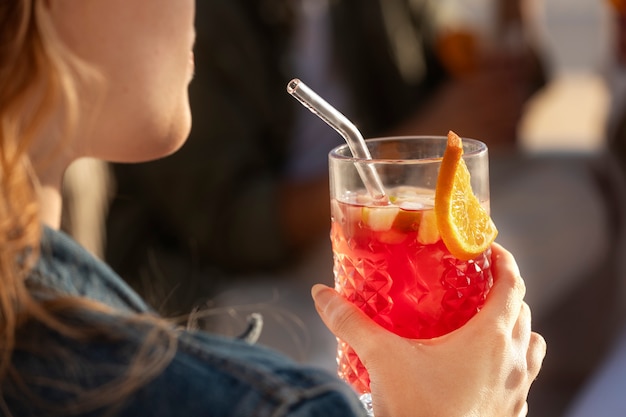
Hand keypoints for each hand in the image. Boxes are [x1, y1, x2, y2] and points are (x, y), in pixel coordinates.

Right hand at [312, 243, 545, 416]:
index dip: (505, 261)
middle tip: (477, 283)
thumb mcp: (381, 359)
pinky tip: (484, 369)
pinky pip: (524, 378)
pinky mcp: (511, 414)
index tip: (489, 249)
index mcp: (491, 338)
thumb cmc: (420, 411)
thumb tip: (322, 294)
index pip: (512, 285)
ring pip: (531, 346)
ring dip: (516, 328)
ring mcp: (516, 390)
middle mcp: (512, 360)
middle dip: (504, 293)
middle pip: (522, 312)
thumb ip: (351, 323)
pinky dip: (512, 363)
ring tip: (486, 324)